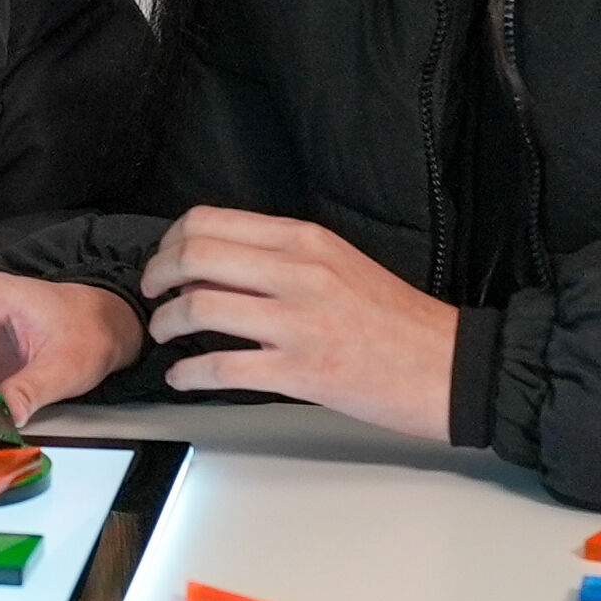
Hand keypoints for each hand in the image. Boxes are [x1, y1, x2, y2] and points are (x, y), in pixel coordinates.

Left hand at [142, 207, 457, 438]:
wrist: (448, 366)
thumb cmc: (396, 320)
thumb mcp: (339, 263)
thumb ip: (282, 258)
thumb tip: (220, 264)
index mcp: (306, 240)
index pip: (211, 222)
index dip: (170, 241)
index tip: (163, 260)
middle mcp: (298, 272)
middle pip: (195, 256)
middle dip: (157, 276)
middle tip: (152, 294)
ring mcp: (299, 322)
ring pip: (200, 308)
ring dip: (166, 323)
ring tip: (164, 334)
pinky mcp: (301, 372)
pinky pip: (222, 367)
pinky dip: (188, 373)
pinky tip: (181, 378)